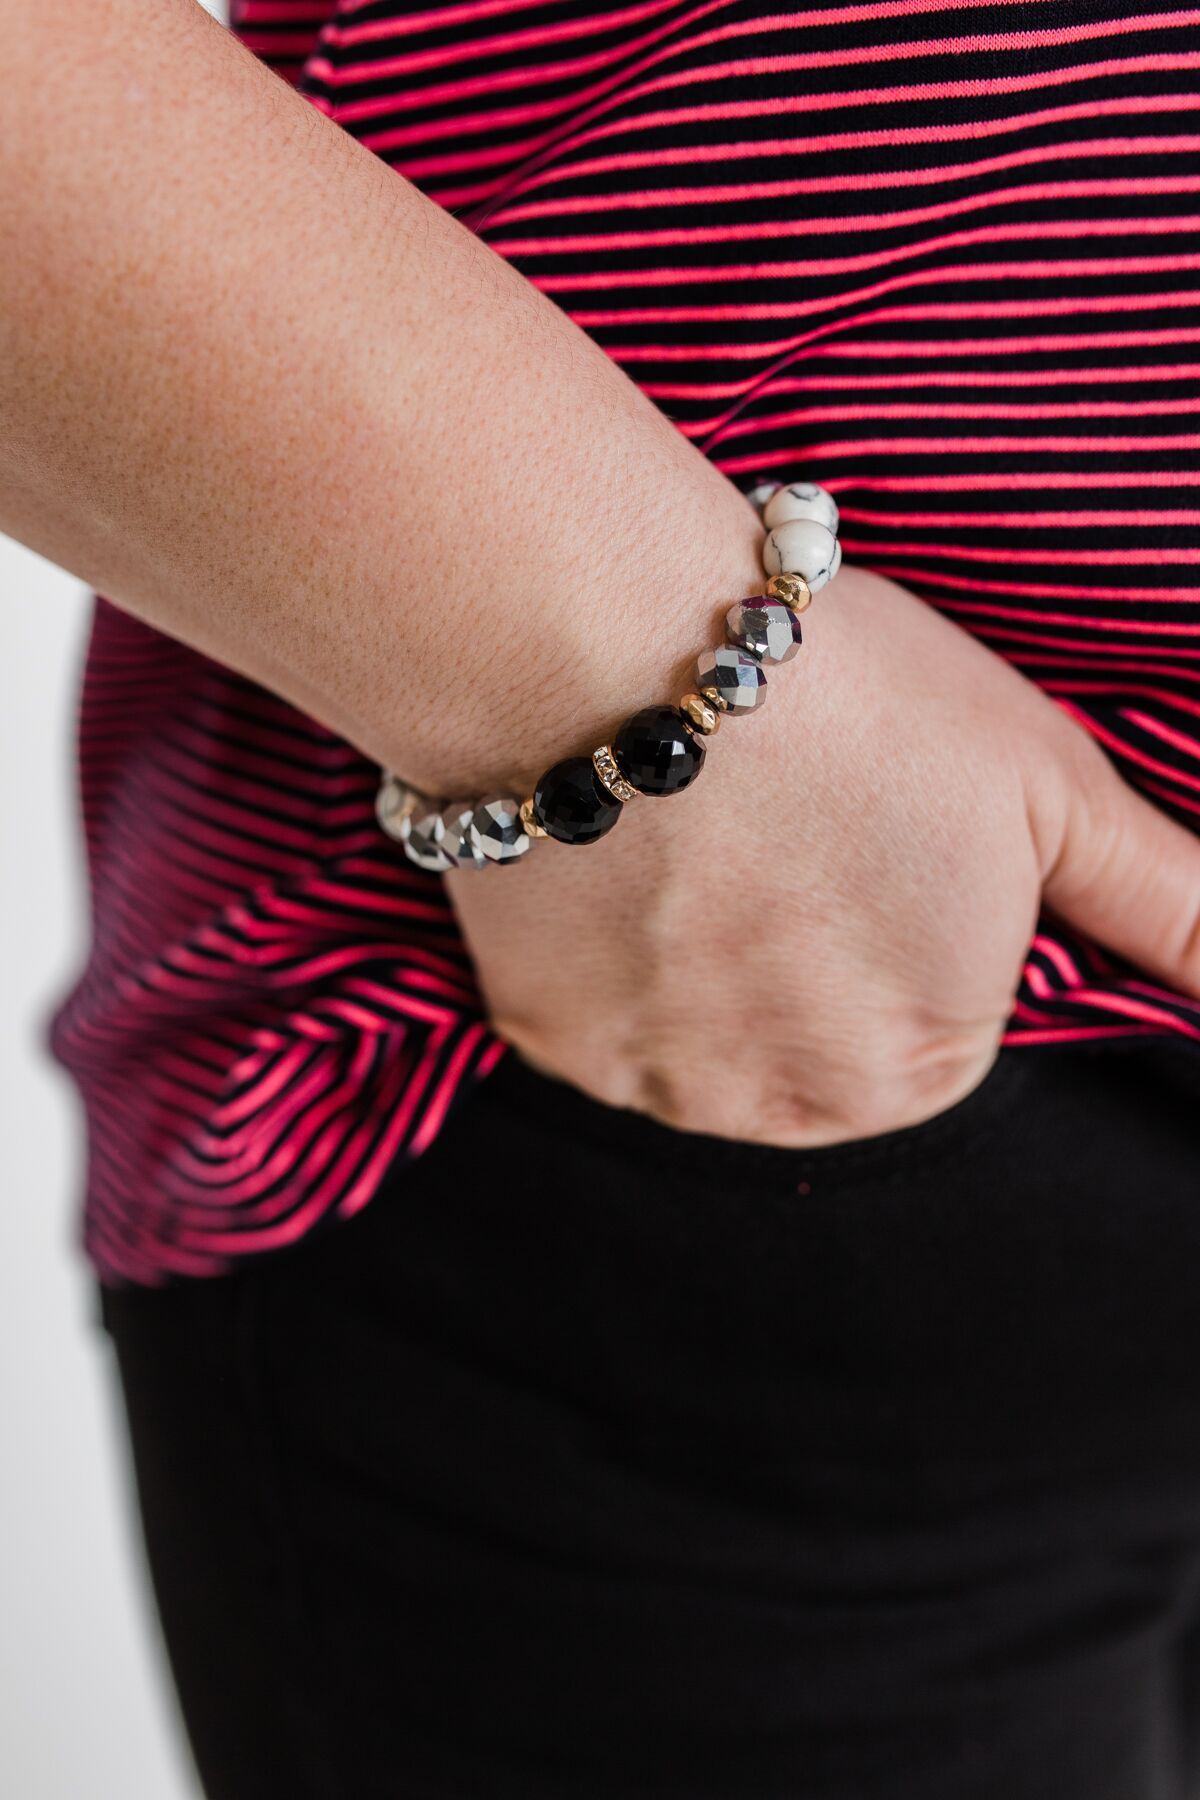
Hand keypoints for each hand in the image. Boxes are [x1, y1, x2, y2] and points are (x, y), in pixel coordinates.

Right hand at [446, 565, 1199, 1145]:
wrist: (611, 651)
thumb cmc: (850, 703)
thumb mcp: (1053, 791)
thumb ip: (1168, 907)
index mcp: (923, 1068)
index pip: (937, 1012)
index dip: (905, 899)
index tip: (867, 816)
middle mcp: (792, 1113)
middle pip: (817, 1036)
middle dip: (808, 946)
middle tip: (778, 818)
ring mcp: (658, 1087)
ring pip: (702, 1031)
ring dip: (701, 957)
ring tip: (694, 830)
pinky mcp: (548, 1041)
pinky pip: (597, 1013)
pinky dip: (607, 950)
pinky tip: (618, 857)